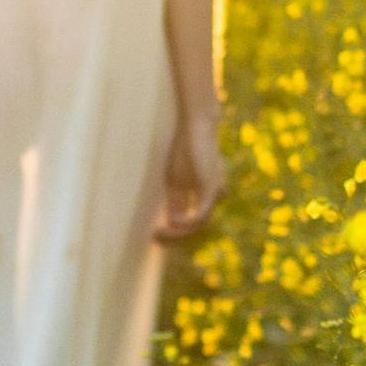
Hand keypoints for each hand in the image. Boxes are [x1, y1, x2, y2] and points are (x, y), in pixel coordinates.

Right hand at [155, 110, 223, 241]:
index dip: (172, 236)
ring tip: (159, 230)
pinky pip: (201, 214)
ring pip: (199, 225)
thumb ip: (176, 201)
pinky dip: (187, 221)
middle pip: (195, 230)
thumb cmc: (185, 149)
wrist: (196, 127)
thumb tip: (171, 221)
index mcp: (202, 198)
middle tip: (154, 239)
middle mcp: (210, 199)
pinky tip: (173, 220)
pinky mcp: (211, 188)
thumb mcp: (175, 180)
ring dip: (178, 232)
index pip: (189, 226)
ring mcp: (212, 194)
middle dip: (174, 238)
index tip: (153, 238)